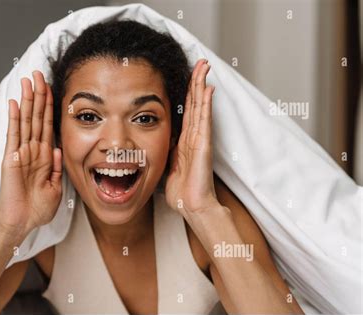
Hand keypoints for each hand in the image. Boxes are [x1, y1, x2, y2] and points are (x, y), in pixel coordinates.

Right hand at [0, 70, 62, 244]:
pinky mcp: (10, 159)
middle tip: (38, 73)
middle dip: (37, 95)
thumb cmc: (37, 208)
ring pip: (25, 121)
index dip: (48, 106)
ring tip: (27, 80)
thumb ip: (56, 167)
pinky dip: (14, 119)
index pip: (46, 125)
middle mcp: (32, 150)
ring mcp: (20, 153)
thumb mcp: (55, 186)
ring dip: (27, 100)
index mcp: (43, 156)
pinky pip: (14, 135)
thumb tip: (57, 148)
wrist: (21, 223)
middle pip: (36, 117)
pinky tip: (14, 103)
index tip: (51, 88)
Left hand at [165, 59, 219, 219]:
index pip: (186, 111)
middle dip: (197, 82)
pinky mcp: (203, 145)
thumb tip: (154, 147)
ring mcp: (200, 139)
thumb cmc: (182, 191)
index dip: (188, 93)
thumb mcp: (168, 167)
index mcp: (184, 141)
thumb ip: (166, 154)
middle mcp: (193, 136)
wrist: (192, 205)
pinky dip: (206, 104)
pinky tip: (208, 89)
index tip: (188, 76)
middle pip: (195, 103)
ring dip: (201, 86)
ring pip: (200, 107)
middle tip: (200, 62)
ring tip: (204, 67)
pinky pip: (204, 121)